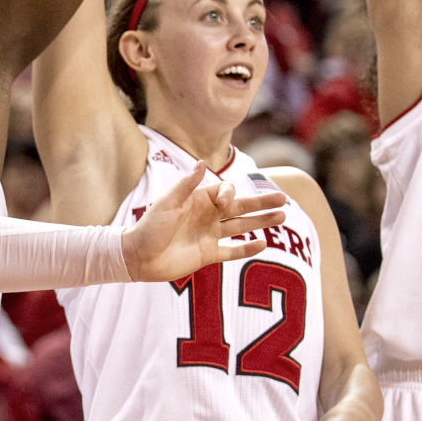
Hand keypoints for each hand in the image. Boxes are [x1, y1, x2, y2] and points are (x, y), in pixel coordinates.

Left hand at [119, 162, 275, 280]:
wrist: (138, 257)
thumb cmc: (150, 226)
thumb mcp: (167, 202)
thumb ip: (187, 185)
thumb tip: (204, 163)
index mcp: (199, 199)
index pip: (225, 192)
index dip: (230, 195)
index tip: (224, 203)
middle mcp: (208, 215)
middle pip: (241, 207)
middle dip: (262, 203)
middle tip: (284, 199)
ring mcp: (210, 235)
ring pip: (242, 226)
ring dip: (261, 222)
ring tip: (283, 217)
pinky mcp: (208, 254)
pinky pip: (232, 250)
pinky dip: (247, 248)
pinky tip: (263, 243)